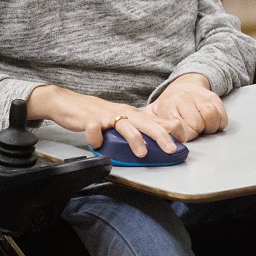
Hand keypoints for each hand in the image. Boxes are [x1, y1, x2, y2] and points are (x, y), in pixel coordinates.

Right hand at [26, 84, 182, 154]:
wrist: (71, 103)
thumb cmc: (100, 115)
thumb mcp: (124, 120)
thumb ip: (139, 129)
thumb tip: (160, 140)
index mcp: (134, 114)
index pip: (158, 119)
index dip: (173, 128)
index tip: (184, 139)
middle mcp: (124, 113)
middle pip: (146, 123)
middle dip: (161, 135)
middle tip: (172, 149)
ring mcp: (107, 116)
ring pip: (125, 125)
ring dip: (135, 138)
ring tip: (143, 152)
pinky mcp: (90, 119)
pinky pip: (94, 129)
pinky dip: (96, 138)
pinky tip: (97, 144)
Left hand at [148, 73, 226, 141]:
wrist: (184, 85)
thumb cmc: (169, 106)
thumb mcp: (153, 115)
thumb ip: (147, 128)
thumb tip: (142, 144)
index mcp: (168, 106)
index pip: (180, 130)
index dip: (183, 138)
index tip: (181, 137)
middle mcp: (183, 98)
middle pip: (197, 125)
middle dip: (196, 132)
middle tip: (191, 130)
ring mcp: (199, 96)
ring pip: (211, 117)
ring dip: (209, 127)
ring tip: (202, 126)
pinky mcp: (213, 96)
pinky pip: (222, 116)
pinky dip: (218, 123)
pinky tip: (210, 122)